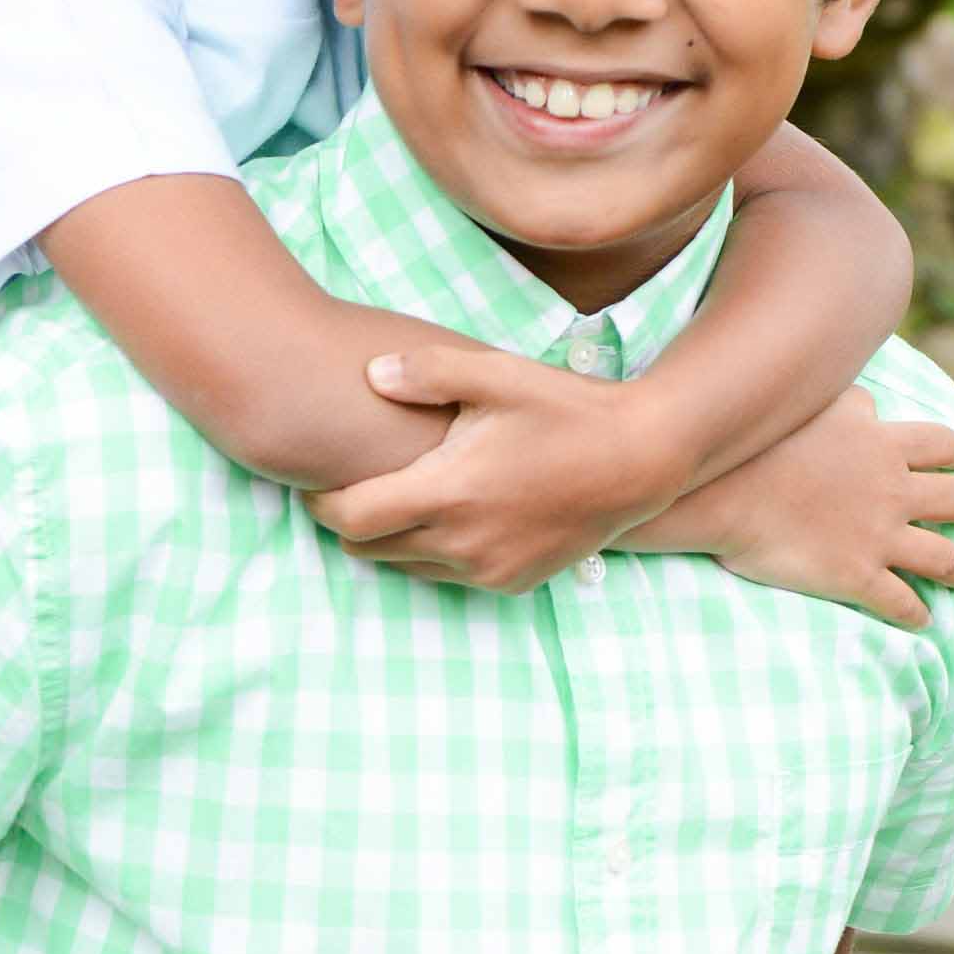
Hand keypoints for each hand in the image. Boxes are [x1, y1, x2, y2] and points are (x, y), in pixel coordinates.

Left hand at [307, 336, 664, 590]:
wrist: (639, 459)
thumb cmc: (564, 408)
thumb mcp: (496, 374)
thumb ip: (428, 371)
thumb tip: (370, 374)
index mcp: (448, 492)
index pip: (351, 518)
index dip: (320, 504)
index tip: (314, 483)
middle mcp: (462, 543)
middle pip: (369, 549)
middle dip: (350, 522)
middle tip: (352, 487)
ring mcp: (488, 569)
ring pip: (406, 567)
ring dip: (393, 539)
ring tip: (400, 498)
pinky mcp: (512, 583)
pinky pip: (450, 577)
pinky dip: (436, 553)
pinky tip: (451, 515)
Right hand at [670, 395, 953, 630]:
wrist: (725, 492)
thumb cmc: (762, 442)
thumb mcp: (817, 404)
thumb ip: (853, 406)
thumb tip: (872, 407)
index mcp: (885, 446)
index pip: (941, 445)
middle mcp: (894, 492)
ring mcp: (879, 538)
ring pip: (942, 558)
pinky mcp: (857, 577)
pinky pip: (899, 601)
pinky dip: (915, 613)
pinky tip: (924, 621)